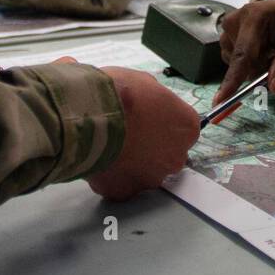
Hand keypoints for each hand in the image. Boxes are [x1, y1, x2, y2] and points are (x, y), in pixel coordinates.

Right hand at [87, 67, 199, 200]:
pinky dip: (111, 174)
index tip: (147, 116)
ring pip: (145, 172)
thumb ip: (155, 99)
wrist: (88, 118)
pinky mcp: (125, 192)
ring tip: (109, 145)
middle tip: (128, 131)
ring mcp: (151, 179)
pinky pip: (120, 183)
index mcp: (186, 128)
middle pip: (167, 154)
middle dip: (151, 145)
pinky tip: (98, 158)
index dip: (164, 121)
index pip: (183, 128)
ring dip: (132, 162)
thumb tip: (150, 104)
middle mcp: (176, 158)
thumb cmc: (120, 93)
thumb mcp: (144, 82)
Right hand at [214, 0, 274, 103]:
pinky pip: (242, 67)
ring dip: (264, 70)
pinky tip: (268, 53)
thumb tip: (274, 88)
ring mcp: (227, 33)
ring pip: (244, 70)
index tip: (220, 101)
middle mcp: (234, 23)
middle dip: (268, 73)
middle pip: (245, 67)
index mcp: (253, 16)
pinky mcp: (228, 42)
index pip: (242, 55)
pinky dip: (258, 67)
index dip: (232, 80)